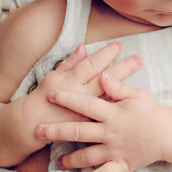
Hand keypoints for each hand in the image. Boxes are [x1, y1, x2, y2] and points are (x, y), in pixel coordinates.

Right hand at [23, 41, 142, 133]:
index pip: (91, 65)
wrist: (32, 125)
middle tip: (139, 59)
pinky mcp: (89, 124)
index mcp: (69, 81)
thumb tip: (83, 47)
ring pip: (109, 95)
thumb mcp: (53, 76)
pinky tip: (131, 99)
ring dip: (124, 84)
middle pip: (105, 79)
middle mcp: (79, 95)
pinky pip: (106, 112)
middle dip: (123, 68)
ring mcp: (85, 111)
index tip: (120, 46)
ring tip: (138, 78)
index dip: (106, 54)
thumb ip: (70, 62)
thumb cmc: (42, 97)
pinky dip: (118, 104)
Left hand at [34, 70, 161, 171]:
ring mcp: (114, 150)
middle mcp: (110, 133)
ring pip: (87, 156)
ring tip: (57, 161)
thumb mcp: (137, 95)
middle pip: (77, 132)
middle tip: (37, 131)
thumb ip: (118, 87)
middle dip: (56, 131)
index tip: (50, 95)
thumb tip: (102, 73)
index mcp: (112, 113)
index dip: (66, 99)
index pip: (85, 104)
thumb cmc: (153, 112)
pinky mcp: (122, 165)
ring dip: (70, 159)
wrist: (170, 134)